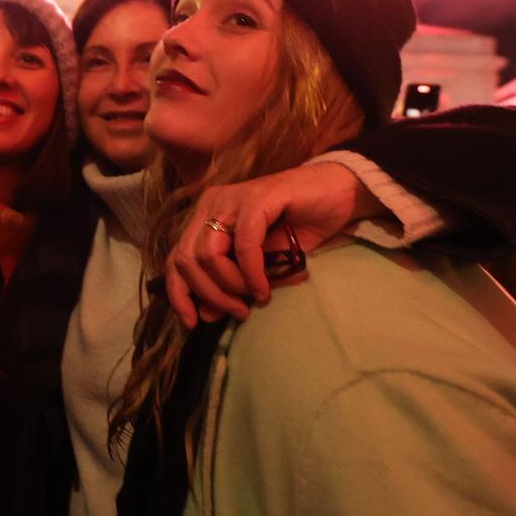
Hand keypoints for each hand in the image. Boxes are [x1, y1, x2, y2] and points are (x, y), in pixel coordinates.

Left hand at [165, 161, 364, 327]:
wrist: (339, 192)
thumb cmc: (300, 227)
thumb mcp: (261, 265)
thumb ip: (233, 284)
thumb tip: (206, 313)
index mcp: (207, 217)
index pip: (176, 258)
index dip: (179, 294)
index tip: (192, 323)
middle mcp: (212, 204)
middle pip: (186, 258)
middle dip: (209, 294)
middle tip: (237, 311)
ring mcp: (232, 198)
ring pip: (207, 253)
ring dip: (229, 285)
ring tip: (253, 298)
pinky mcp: (257, 198)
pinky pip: (243, 243)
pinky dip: (251, 272)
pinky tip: (263, 289)